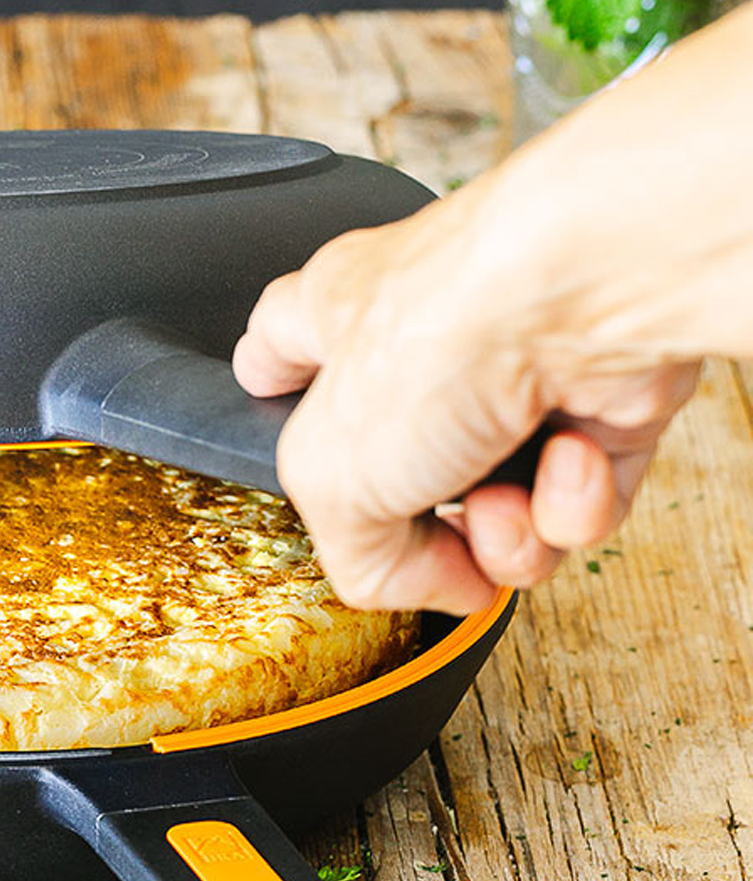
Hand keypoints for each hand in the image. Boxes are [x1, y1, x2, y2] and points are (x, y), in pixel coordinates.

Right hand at [231, 204, 699, 613]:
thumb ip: (355, 556)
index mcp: (335, 321)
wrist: (591, 296)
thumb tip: (422, 583)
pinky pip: (581, 495)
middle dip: (426, 530)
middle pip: (407, 469)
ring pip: (504, 505)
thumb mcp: (328, 480)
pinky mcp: (606, 399)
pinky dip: (575, 501)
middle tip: (430, 533)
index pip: (280, 348)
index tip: (278, 416)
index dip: (273, 386)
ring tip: (507, 504)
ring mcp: (521, 371)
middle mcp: (431, 340)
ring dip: (508, 534)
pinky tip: (568, 466)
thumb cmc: (448, 330)